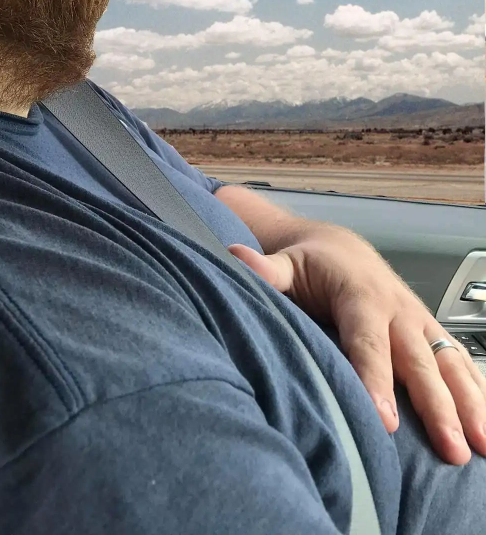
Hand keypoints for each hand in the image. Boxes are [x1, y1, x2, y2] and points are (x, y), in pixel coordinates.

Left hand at [228, 230, 485, 464]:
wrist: (340, 247)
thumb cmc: (310, 263)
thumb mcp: (285, 263)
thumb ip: (265, 270)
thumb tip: (235, 259)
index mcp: (361, 295)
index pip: (367, 342)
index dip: (376, 379)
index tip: (385, 420)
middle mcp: (398, 310)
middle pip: (418, 363)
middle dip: (436, 407)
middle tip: (449, 449)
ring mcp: (419, 322)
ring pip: (450, 365)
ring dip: (469, 405)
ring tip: (483, 447)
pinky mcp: (431, 333)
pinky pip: (461, 363)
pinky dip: (478, 392)